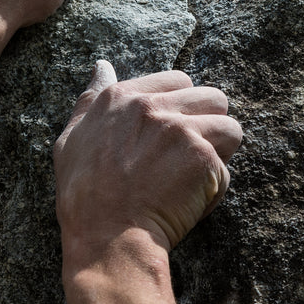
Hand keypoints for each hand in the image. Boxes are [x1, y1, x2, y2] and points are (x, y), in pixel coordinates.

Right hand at [54, 61, 242, 256]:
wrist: (106, 238)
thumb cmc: (84, 197)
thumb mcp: (72, 140)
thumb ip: (91, 99)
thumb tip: (103, 66)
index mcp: (122, 97)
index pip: (178, 80)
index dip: (182, 108)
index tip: (172, 135)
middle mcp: (152, 106)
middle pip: (213, 98)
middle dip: (210, 126)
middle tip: (189, 158)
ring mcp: (180, 129)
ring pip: (230, 129)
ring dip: (220, 154)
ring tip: (196, 178)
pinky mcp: (202, 157)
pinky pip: (226, 169)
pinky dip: (214, 190)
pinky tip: (189, 204)